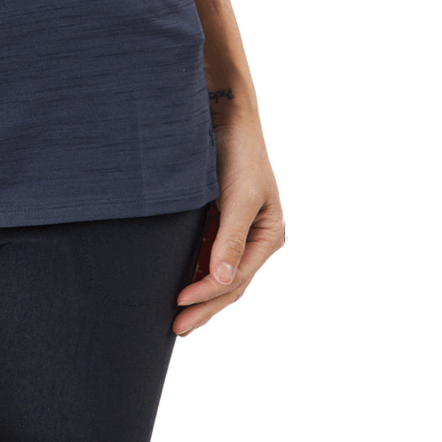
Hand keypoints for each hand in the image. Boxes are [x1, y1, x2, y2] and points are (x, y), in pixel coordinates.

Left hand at [174, 111, 285, 337]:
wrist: (223, 114)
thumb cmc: (238, 153)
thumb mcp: (240, 198)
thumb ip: (231, 240)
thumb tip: (225, 281)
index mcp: (268, 237)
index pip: (237, 278)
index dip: (208, 294)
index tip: (180, 302)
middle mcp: (254, 239)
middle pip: (228, 283)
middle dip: (203, 306)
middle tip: (175, 328)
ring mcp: (235, 231)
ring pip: (215, 272)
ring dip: (197, 293)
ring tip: (174, 315)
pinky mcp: (216, 219)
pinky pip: (204, 253)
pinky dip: (192, 270)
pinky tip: (175, 281)